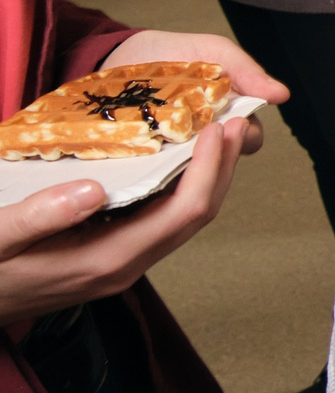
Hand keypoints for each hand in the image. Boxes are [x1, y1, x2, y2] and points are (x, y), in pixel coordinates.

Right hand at [0, 116, 249, 322]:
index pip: (183, 213)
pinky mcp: (111, 260)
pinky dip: (179, 190)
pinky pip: (161, 223)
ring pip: (182, 222)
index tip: (218, 131)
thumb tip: (93, 189)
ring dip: (206, 179)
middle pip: (196, 217)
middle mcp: (125, 267)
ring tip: (218, 138)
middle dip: (222, 170)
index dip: (209, 170)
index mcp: (107, 260)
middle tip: (238, 125)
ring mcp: (121, 266)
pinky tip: (176, 165)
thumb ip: (38, 217)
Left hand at [104, 31, 287, 154]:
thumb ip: (247, 71)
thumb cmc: (173, 51)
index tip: (230, 121)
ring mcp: (172, 151)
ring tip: (166, 139)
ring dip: (181, 158)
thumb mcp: (214, 51)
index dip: (243, 136)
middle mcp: (203, 139)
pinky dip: (149, 162)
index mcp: (227, 117)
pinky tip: (143, 147)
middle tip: (194, 130)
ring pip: (188, 170)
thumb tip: (282, 95)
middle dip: (211, 148)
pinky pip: (150, 170)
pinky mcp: (142, 157)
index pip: (246, 139)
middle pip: (220, 159)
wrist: (119, 52)